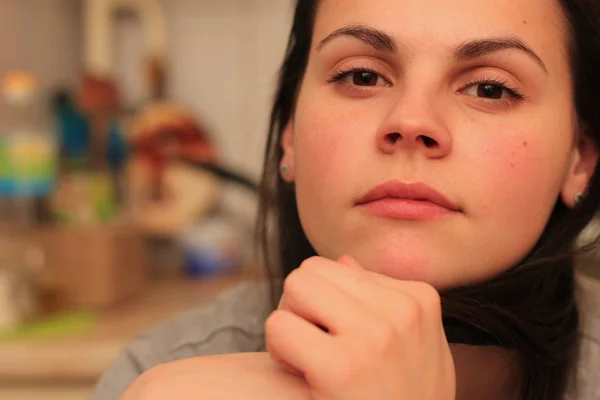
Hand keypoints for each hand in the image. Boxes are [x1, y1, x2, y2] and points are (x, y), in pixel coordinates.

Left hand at [265, 256, 455, 399]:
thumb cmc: (406, 399)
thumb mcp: (415, 349)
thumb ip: (384, 302)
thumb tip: (345, 261)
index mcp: (419, 298)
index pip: (339, 267)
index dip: (327, 304)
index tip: (340, 339)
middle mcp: (402, 310)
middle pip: (311, 271)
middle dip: (301, 305)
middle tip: (313, 344)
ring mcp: (375, 336)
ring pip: (294, 287)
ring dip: (289, 323)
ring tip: (309, 359)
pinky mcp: (342, 367)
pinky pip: (279, 326)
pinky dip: (279, 351)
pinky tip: (303, 378)